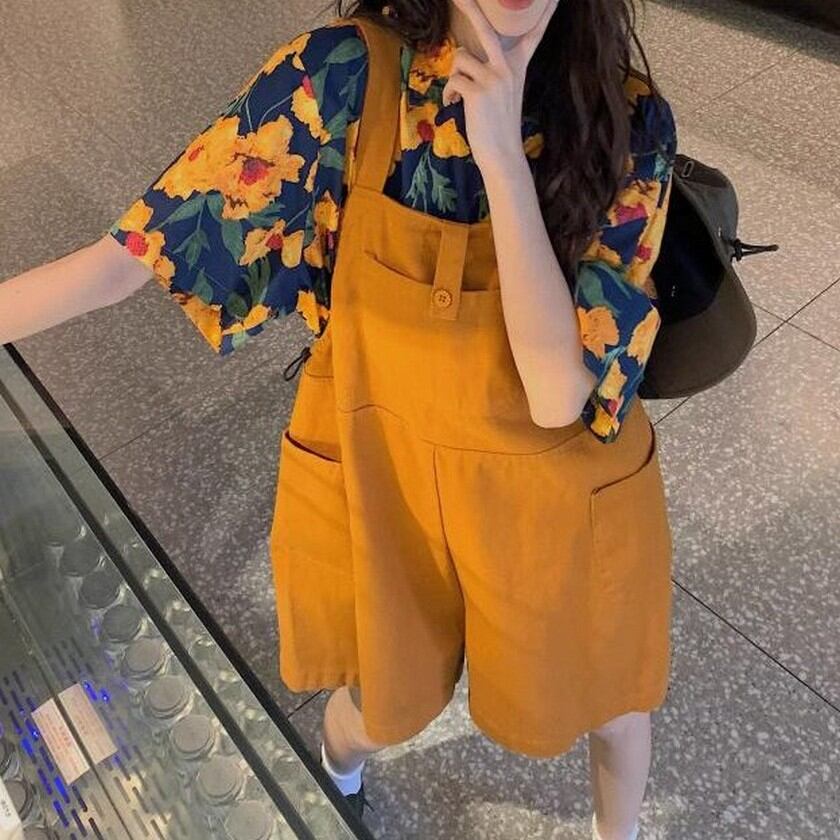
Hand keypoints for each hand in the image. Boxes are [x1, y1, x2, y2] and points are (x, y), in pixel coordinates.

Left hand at [442, 0, 558, 174]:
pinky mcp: (477, 92)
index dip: (545, 13)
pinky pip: (453, 79)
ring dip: (454, 76)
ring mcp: (493, 79)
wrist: (502, 155)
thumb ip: (494, 73)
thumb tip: (465, 59)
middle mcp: (507, 68)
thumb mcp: (505, 94)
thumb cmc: (500, 127)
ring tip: (459, 96)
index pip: (534, 34)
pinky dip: (449, 93)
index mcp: (518, 67)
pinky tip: (455, 105)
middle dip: (470, 7)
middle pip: (486, 29)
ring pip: (460, 58)